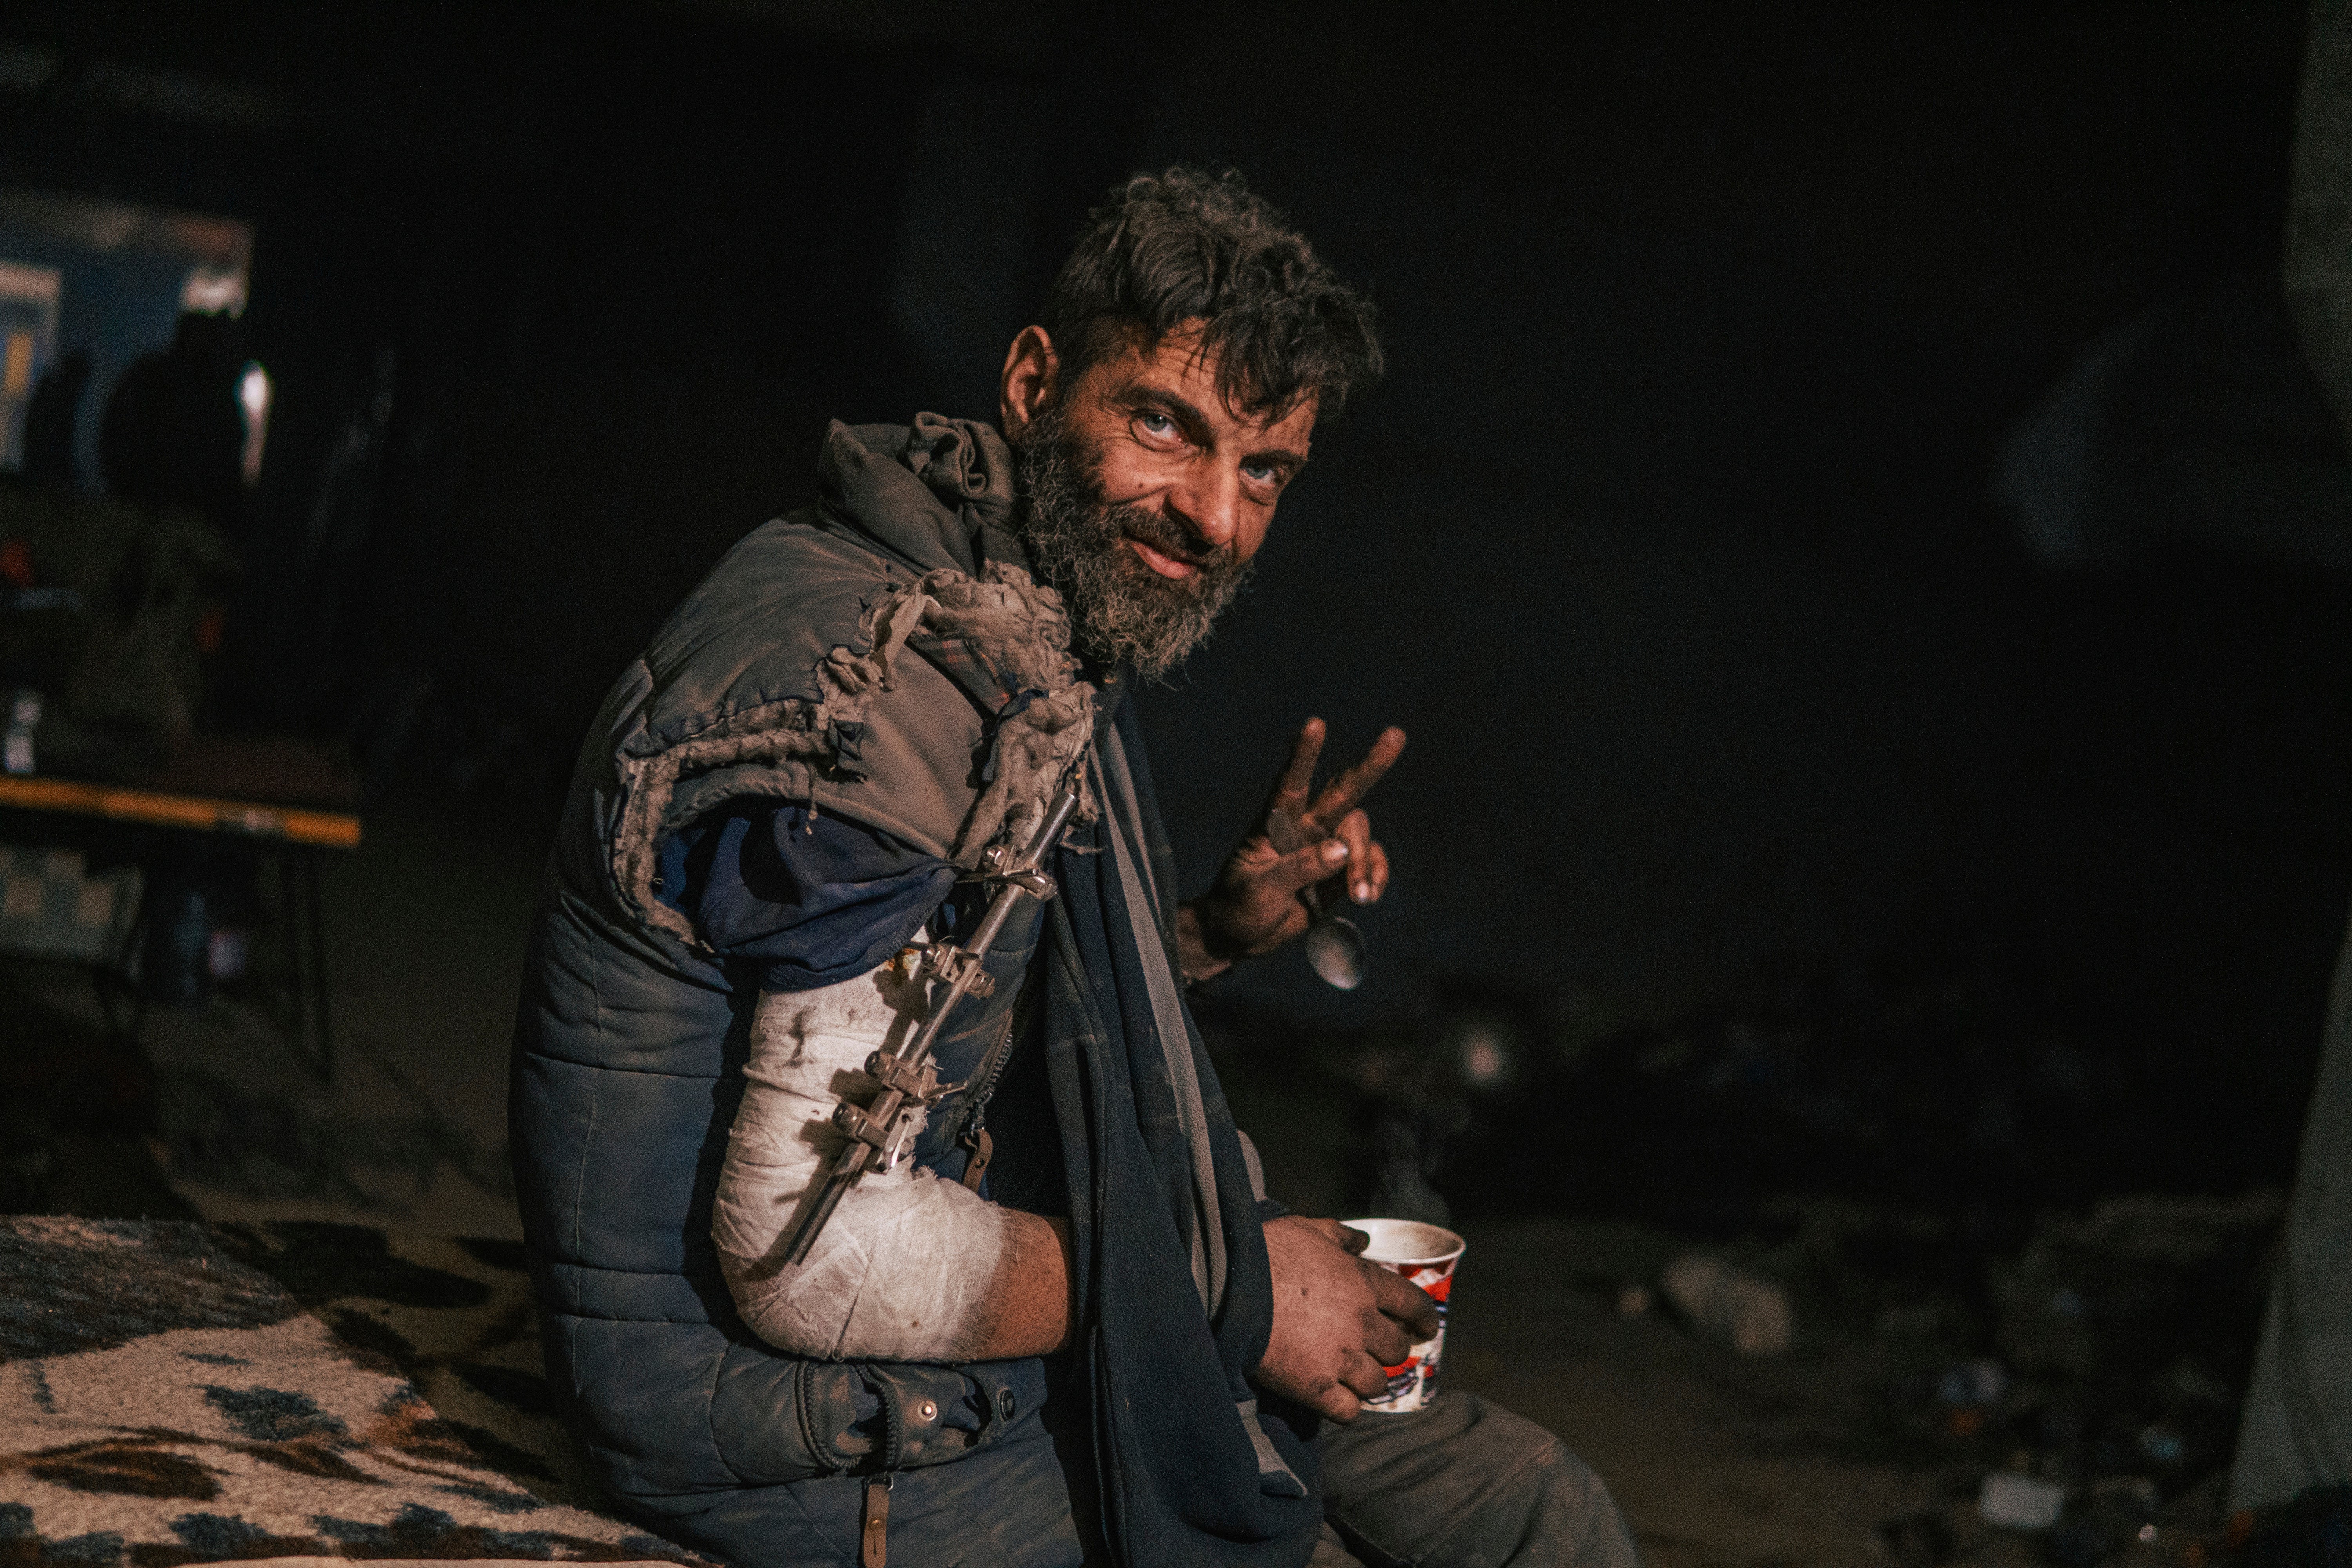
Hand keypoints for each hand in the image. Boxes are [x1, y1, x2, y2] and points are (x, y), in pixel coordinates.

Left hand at [1177, 718, 1403, 980]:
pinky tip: (1368, 896)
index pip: (1291, 783)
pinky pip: (1369, 862)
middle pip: (1341, 791)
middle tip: (1395, 734)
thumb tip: (1340, 849)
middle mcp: (1304, 828)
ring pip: (1358, 834)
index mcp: (1274, 824)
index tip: (1314, 725)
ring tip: (1361, 895)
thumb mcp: (1260, 888)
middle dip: (1369, 765)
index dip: (1304, 755)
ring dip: (1364, 861)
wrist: (1242, 936)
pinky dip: (1375, 875)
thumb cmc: (1239, 906)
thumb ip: (1298, 868)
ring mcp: (1325, 848)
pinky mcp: (1340, 872)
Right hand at [1254, 1216, 1441, 1423]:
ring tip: (1357, 1377)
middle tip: (1379, 1350)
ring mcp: (1341, 1360)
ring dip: (1370, 1380)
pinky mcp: (1316, 1389)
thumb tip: (1364, 1242)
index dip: (1425, 1319)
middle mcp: (1362, 1324)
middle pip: (1397, 1350)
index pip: (1414, 1305)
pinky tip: (1338, 1399)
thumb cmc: (1268, 1253)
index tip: (1426, 1328)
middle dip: (1391, 1350)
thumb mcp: (1307, 1229)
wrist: (1229, 1289)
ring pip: (1378, 1384)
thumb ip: (1341, 1236)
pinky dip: (1348, 1407)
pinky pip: (1349, 1411)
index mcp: (1365, 1284)